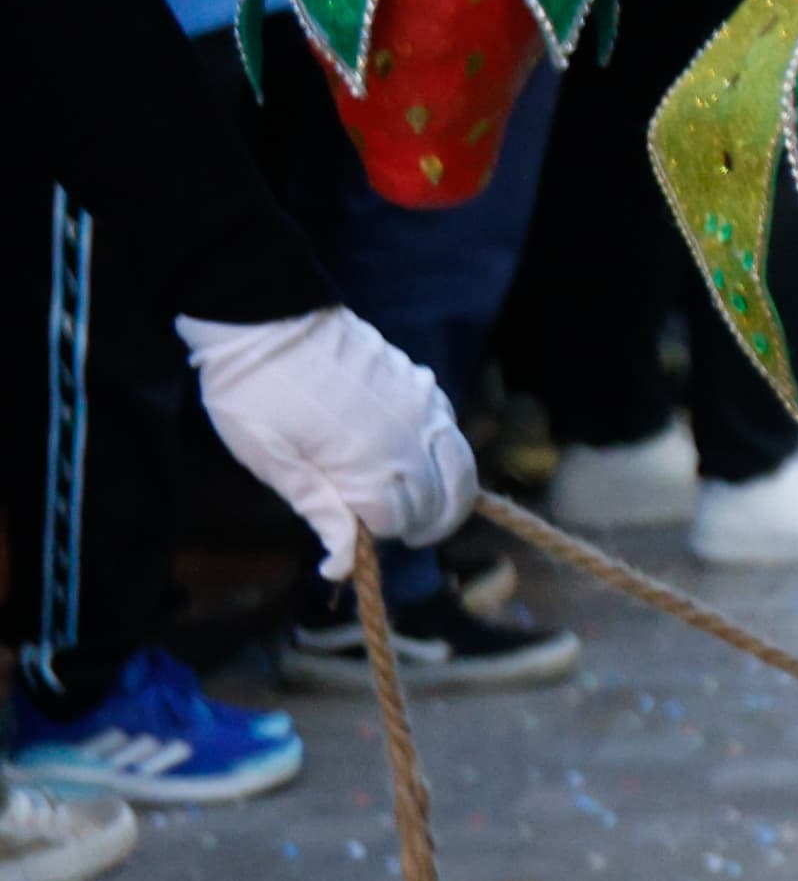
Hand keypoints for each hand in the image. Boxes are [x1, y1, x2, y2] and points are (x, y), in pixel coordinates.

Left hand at [176, 304, 472, 581]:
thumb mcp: (268, 459)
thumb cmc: (254, 394)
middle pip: (437, 503)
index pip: (396, 523)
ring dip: (447, 498)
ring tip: (422, 509)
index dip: (374, 538)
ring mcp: (424, 409)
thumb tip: (342, 563)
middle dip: (416, 524)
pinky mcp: (426, 387)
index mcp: (368, 464)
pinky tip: (423, 461)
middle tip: (385, 529)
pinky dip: (448, 459)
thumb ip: (317, 508)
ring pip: (460, 471)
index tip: (349, 541)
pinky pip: (454, 434)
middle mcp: (409, 440)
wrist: (269, 317)